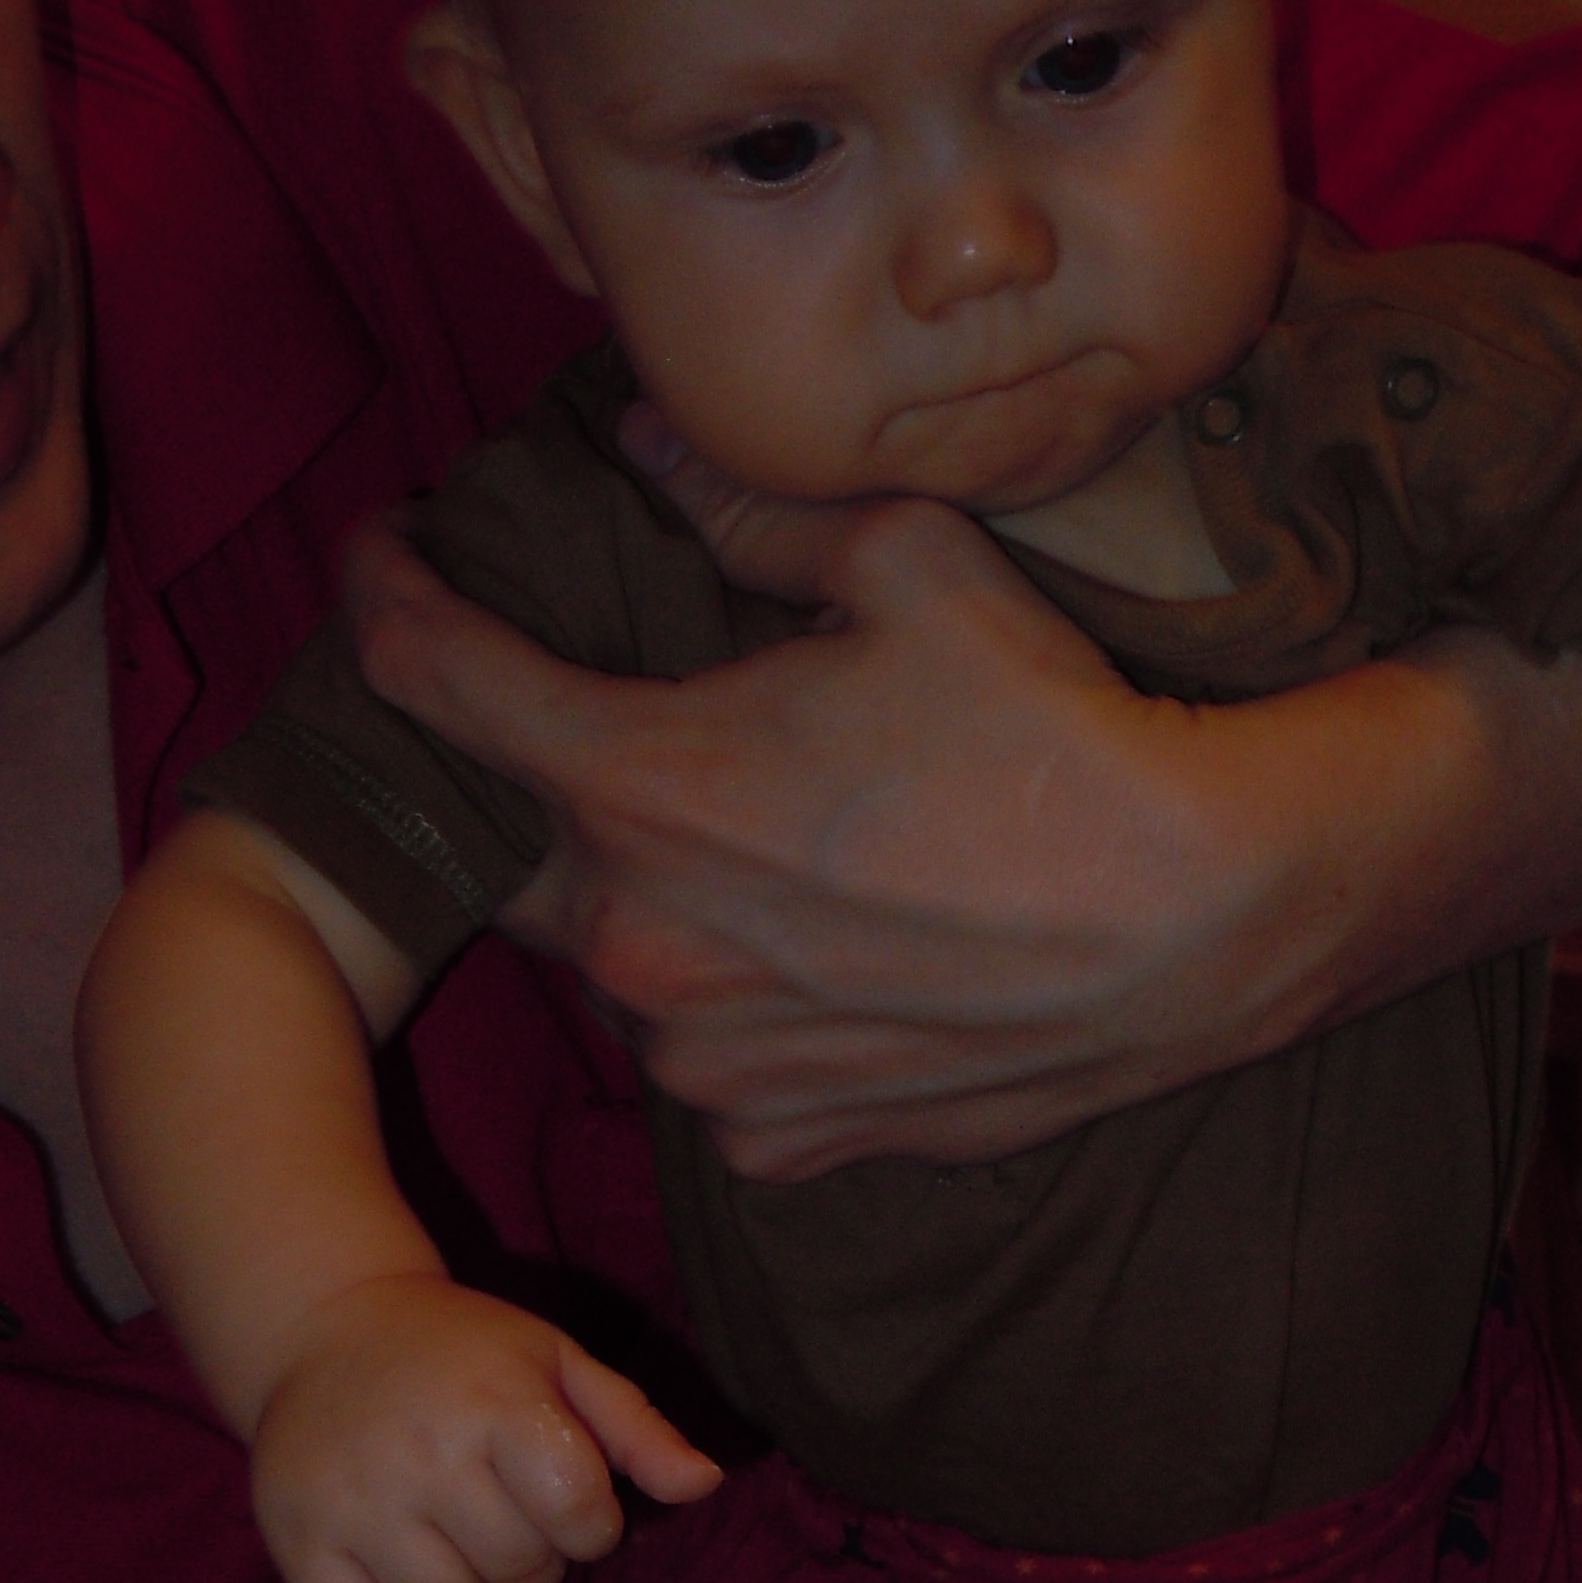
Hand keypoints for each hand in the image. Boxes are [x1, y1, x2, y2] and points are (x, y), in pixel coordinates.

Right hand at [248, 1276, 718, 1582]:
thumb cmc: (464, 1353)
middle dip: (534, 1557)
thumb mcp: (557, 1363)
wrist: (324, 1326)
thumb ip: (636, 1428)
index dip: (591, 1522)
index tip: (564, 1493)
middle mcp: (421, 1454)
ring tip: (457, 1544)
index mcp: (496, 1404)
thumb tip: (705, 1484)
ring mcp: (351, 1501)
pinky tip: (396, 1564)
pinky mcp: (296, 1540)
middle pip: (523, 1573)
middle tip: (501, 1510)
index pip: (581, 1516)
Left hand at [342, 491, 1256, 1178]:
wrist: (1197, 926)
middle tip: (608, 722)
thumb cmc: (1058, 735)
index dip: (388, 597)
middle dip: (542, 779)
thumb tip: (647, 447)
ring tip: (766, 858)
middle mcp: (638, 939)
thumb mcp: (909, 562)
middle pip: (513, 844)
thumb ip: (748, 505)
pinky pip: (710, 1066)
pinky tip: (823, 966)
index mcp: (636, 780)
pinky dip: (740, 1015)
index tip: (384, 558)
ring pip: (620, 966)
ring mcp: (704, 1057)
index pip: (429, 678)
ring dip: (658, 906)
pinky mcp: (779, 1136)